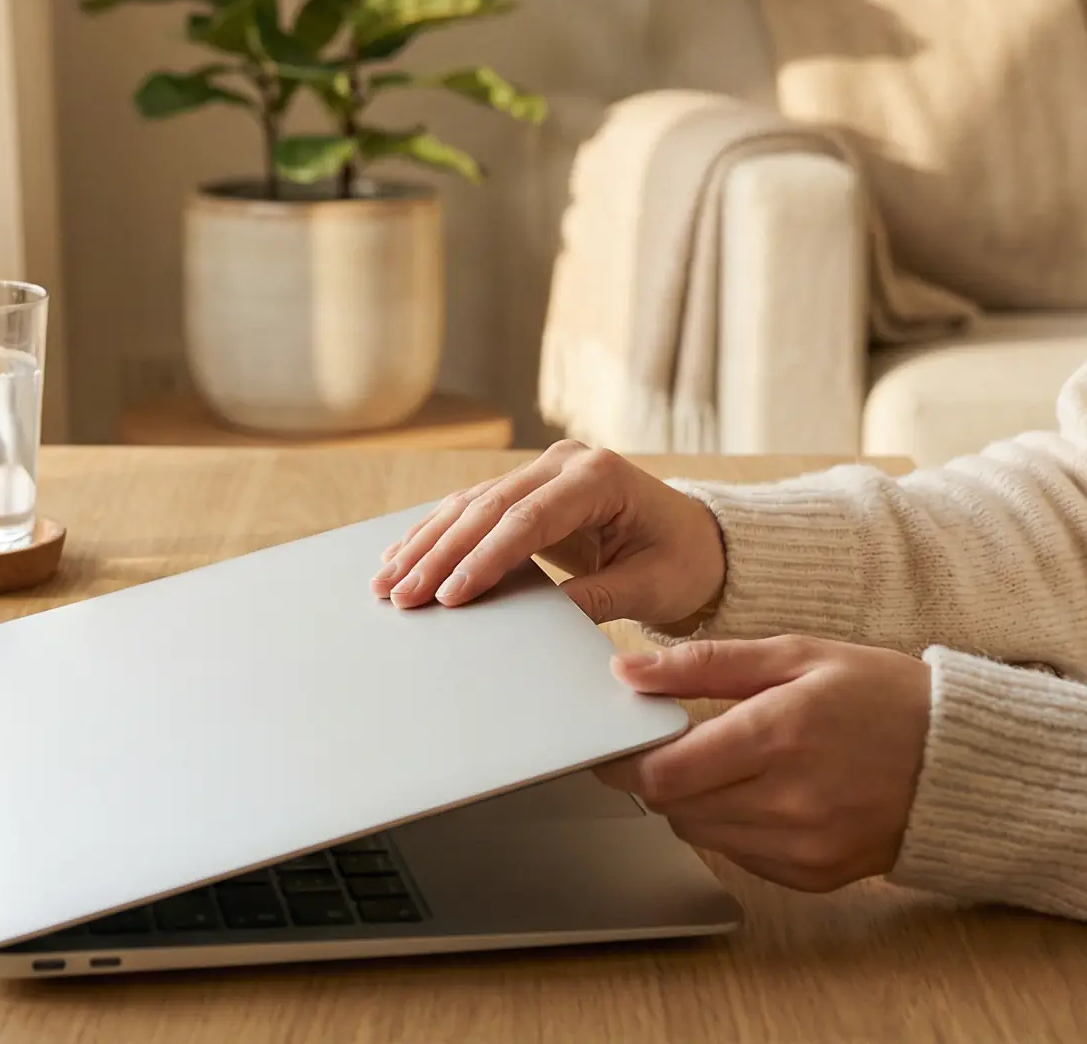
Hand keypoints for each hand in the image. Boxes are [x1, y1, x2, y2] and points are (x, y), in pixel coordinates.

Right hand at [371, 440, 727, 626]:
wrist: (700, 539)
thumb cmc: (684, 560)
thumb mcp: (651, 586)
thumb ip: (597, 597)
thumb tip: (538, 623)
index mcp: (599, 476)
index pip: (527, 518)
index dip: (484, 558)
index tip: (450, 596)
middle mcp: (564, 462)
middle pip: (487, 507)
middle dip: (439, 555)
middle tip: (402, 597)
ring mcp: (543, 470)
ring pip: (469, 504)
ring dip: (426, 544)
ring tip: (387, 582)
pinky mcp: (528, 488)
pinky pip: (473, 509)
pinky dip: (436, 535)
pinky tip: (402, 556)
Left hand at [593, 636, 930, 892]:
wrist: (961, 761)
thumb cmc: (881, 695)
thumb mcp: (796, 655)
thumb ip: (704, 664)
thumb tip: (626, 670)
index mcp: (779, 734)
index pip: (665, 772)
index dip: (627, 759)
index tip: (619, 740)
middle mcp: (789, 801)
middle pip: (674, 807)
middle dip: (661, 775)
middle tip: (678, 743)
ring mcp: (803, 847)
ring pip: (701, 835)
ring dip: (695, 802)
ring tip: (731, 764)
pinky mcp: (814, 877)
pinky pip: (740, 857)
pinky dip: (734, 827)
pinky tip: (765, 794)